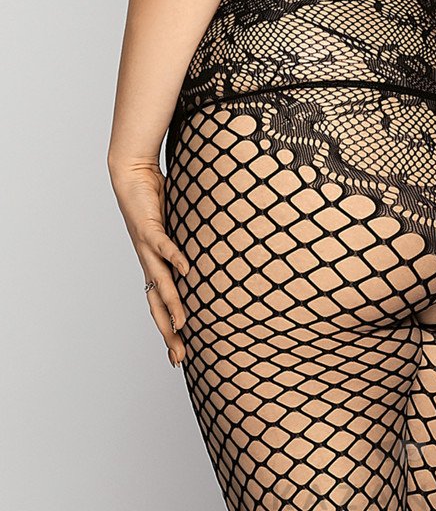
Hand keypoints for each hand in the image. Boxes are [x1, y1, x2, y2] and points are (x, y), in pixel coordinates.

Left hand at [108, 157, 189, 366]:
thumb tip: (206, 253)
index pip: (161, 305)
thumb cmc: (153, 200)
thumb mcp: (175, 229)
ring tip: (182, 325)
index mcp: (154, 265)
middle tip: (178, 357)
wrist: (130, 176)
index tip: (178, 355)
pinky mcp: (149, 228)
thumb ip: (187, 242)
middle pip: (158, 305)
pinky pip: (164, 246)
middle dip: (168, 332)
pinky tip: (187, 270)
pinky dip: (175, 258)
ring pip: (160, 283)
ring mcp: (147, 248)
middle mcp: (148, 262)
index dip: (168, 330)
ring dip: (172, 305)